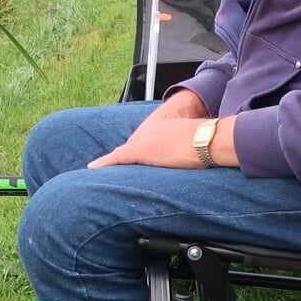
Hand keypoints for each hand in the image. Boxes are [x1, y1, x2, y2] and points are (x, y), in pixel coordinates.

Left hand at [88, 92, 214, 168]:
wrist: (209, 139)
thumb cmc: (207, 142)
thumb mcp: (193, 144)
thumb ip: (185, 150)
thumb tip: (190, 160)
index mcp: (160, 128)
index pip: (142, 142)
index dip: (135, 153)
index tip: (123, 160)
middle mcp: (149, 132)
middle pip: (129, 147)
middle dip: (121, 158)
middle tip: (108, 169)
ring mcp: (145, 140)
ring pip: (121, 153)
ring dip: (112, 163)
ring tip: (98, 172)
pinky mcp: (142, 150)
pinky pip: (118, 157)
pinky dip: (105, 163)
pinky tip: (92, 169)